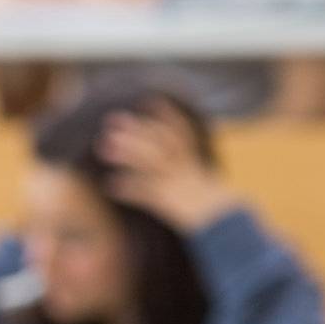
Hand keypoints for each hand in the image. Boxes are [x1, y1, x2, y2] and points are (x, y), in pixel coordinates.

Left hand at [95, 97, 239, 230]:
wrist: (223, 223)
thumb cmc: (211, 206)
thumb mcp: (201, 181)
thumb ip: (186, 168)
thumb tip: (176, 159)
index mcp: (190, 161)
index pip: (179, 131)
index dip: (166, 115)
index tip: (149, 100)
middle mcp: (183, 168)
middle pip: (158, 143)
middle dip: (135, 131)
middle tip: (111, 119)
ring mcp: (175, 183)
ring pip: (150, 163)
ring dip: (127, 153)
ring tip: (102, 147)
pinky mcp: (169, 202)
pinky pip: (146, 193)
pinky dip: (128, 188)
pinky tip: (110, 185)